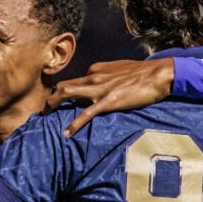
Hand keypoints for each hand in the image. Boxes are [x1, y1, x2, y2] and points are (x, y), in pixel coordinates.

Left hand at [45, 59, 174, 136]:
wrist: (158, 75)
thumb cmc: (143, 73)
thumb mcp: (120, 70)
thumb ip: (107, 74)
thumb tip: (101, 80)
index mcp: (97, 68)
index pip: (75, 80)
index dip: (65, 91)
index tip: (59, 100)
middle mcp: (94, 75)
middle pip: (65, 85)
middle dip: (51, 97)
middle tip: (44, 109)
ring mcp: (100, 88)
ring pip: (68, 92)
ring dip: (54, 104)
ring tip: (45, 116)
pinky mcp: (108, 101)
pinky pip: (86, 113)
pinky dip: (75, 124)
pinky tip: (67, 133)